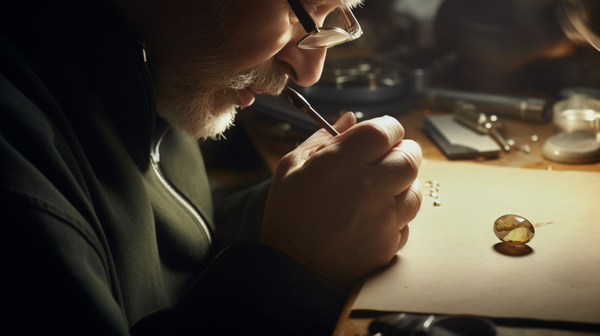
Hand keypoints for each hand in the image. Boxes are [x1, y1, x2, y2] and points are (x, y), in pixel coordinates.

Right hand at [261, 112, 421, 291]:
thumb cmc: (288, 213)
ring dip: (402, 185)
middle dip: (402, 152)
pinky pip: (406, 222)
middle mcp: (369, 187)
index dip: (387, 129)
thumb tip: (350, 119)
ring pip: (415, 190)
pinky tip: (373, 218)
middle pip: (410, 157)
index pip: (386, 130)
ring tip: (379, 191)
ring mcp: (383, 218)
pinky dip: (395, 217)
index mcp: (343, 162)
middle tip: (386, 159)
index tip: (380, 136)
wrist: (291, 268)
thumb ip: (323, 138)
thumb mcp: (293, 166)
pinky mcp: (389, 244)